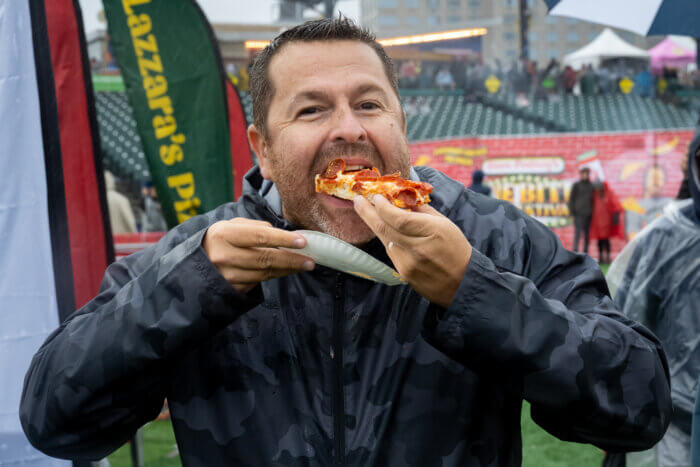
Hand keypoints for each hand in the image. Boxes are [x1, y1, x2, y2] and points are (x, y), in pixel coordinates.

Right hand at [202, 218, 314, 293]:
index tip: (302, 242)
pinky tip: (285, 271)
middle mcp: (224, 255)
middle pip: (265, 259)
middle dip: (291, 260)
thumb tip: (277, 232)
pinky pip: (258, 282)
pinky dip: (275, 275)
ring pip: (264, 273)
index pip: (260, 236)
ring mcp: (227, 275)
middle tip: (310, 261)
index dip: (283, 240)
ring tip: (303, 265)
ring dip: (287, 269)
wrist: (195, 263)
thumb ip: (254, 226)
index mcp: (224, 234)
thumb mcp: (230, 225)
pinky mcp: (231, 288)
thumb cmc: (219, 240)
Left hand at [353, 195, 471, 307]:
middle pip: (384, 228)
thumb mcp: (445, 223)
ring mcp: (409, 264)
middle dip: (367, 212)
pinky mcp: (404, 274)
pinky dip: (387, 239)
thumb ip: (421, 210)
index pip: (399, 218)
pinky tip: (386, 231)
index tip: (375, 197)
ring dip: (375, 224)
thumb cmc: (456, 249)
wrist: (462, 283)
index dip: (383, 207)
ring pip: (385, 240)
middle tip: (357, 200)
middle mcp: (418, 248)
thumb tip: (400, 198)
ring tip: (367, 211)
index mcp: (432, 231)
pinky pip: (391, 252)